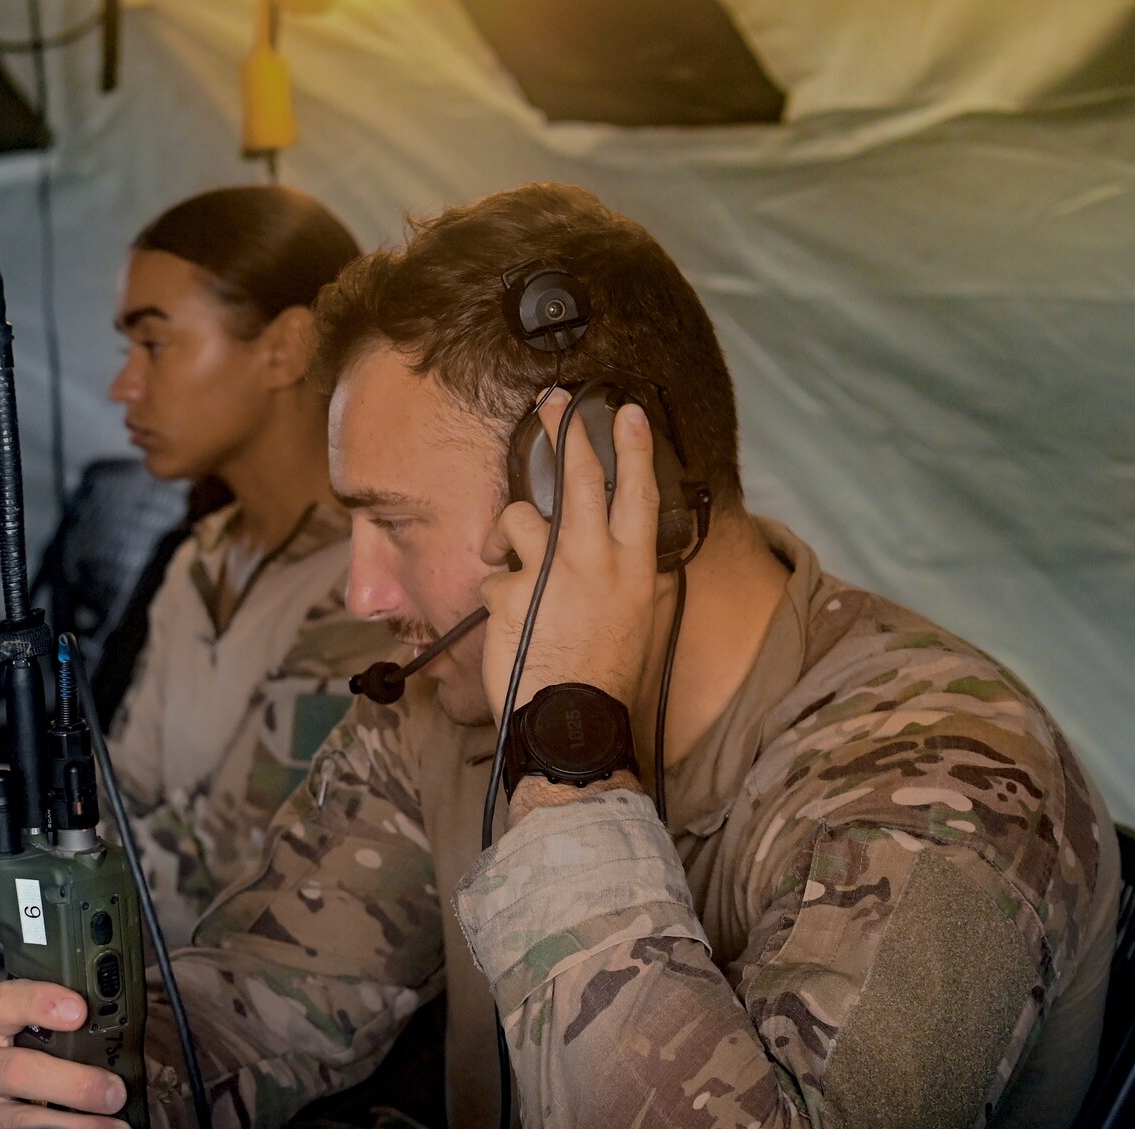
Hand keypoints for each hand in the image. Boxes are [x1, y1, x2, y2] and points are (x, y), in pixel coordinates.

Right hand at [0, 980, 134, 1128]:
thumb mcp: (9, 1029)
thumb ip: (48, 1028)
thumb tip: (115, 1037)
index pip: (5, 1003)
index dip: (42, 1004)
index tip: (79, 1012)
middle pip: (15, 1070)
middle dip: (73, 1083)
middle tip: (115, 1093)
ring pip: (16, 1121)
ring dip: (74, 1128)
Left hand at [479, 391, 659, 721]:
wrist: (574, 720)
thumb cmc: (608, 677)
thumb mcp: (641, 623)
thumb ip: (637, 582)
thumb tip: (640, 561)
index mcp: (634, 568)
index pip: (638, 495)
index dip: (633, 449)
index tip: (627, 411)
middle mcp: (596, 561)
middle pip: (580, 480)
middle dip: (565, 433)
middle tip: (552, 402)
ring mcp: (551, 573)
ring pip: (520, 518)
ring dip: (506, 532)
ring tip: (503, 555)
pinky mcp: (510, 592)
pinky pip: (493, 576)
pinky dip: (495, 595)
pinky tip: (505, 623)